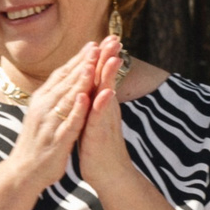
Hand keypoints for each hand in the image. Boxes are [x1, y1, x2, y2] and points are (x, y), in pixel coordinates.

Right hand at [0, 45, 97, 194]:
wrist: (23, 171)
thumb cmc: (38, 142)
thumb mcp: (44, 114)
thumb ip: (55, 96)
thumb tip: (66, 78)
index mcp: (42, 100)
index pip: (61, 74)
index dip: (77, 59)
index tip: (93, 43)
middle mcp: (43, 107)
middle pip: (65, 81)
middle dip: (82, 63)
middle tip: (97, 45)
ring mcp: (48, 123)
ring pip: (66, 98)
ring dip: (79, 81)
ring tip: (92, 64)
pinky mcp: (55, 140)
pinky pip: (68, 123)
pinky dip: (76, 110)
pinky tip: (85, 98)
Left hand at [71, 38, 138, 195]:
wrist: (107, 173)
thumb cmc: (98, 145)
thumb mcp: (94, 117)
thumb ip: (95, 100)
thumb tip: (94, 82)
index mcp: (100, 103)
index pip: (100, 75)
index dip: (101, 56)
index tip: (105, 36)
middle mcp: (105, 109)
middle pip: (106, 79)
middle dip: (109, 58)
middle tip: (115, 37)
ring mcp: (104, 121)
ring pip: (106, 94)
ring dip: (108, 77)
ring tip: (112, 58)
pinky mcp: (99, 135)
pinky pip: (100, 118)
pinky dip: (101, 105)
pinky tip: (103, 94)